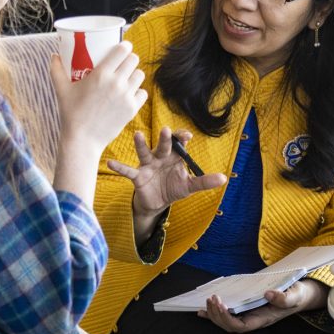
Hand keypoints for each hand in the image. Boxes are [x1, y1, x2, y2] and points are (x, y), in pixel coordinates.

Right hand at [51, 41, 146, 154]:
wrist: (83, 139)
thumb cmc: (70, 113)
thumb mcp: (61, 90)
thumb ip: (56, 70)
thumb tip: (54, 55)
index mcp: (101, 74)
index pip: (123, 51)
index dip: (126, 46)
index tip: (123, 47)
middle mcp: (117, 83)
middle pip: (134, 60)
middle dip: (129, 59)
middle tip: (123, 62)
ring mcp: (126, 96)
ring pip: (140, 75)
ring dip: (134, 74)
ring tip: (127, 77)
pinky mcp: (132, 108)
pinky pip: (143, 93)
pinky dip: (138, 91)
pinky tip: (130, 93)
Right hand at [107, 127, 227, 220]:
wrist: (156, 203)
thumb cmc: (173, 188)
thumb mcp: (190, 186)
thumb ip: (204, 181)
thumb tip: (224, 178)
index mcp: (175, 157)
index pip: (179, 144)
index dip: (182, 138)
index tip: (187, 136)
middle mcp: (160, 157)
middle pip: (163, 145)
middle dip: (165, 138)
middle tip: (166, 130)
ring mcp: (148, 165)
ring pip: (144, 152)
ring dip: (141, 144)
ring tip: (137, 135)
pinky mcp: (137, 176)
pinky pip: (128, 170)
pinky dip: (119, 167)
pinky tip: (109, 163)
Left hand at [199, 279, 327, 332]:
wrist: (300, 294)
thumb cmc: (297, 295)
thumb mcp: (295, 295)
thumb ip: (284, 297)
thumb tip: (269, 294)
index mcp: (263, 319)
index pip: (240, 326)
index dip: (227, 319)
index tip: (221, 304)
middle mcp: (254, 320)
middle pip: (230, 326)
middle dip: (218, 315)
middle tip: (212, 299)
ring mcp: (250, 315)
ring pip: (227, 321)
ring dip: (215, 313)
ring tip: (208, 301)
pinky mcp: (248, 308)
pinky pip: (229, 314)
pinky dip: (215, 312)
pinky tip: (205, 309)